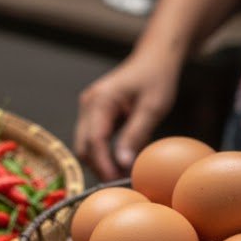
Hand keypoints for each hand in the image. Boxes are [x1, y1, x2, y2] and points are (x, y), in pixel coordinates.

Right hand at [74, 53, 178, 179]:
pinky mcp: (94, 114)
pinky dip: (103, 153)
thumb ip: (136, 135)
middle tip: (121, 183)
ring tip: (122, 174)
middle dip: (99, 167)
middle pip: (84, 147)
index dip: (104, 164)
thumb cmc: (157, 78)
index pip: (95, 140)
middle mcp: (88, 104)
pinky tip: (119, 161)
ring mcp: (88, 109)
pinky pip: (92, 139)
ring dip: (100, 162)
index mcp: (100, 100)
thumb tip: (123, 164)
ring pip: (85, 146)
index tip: (117, 181)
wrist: (155, 58)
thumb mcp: (152, 107)